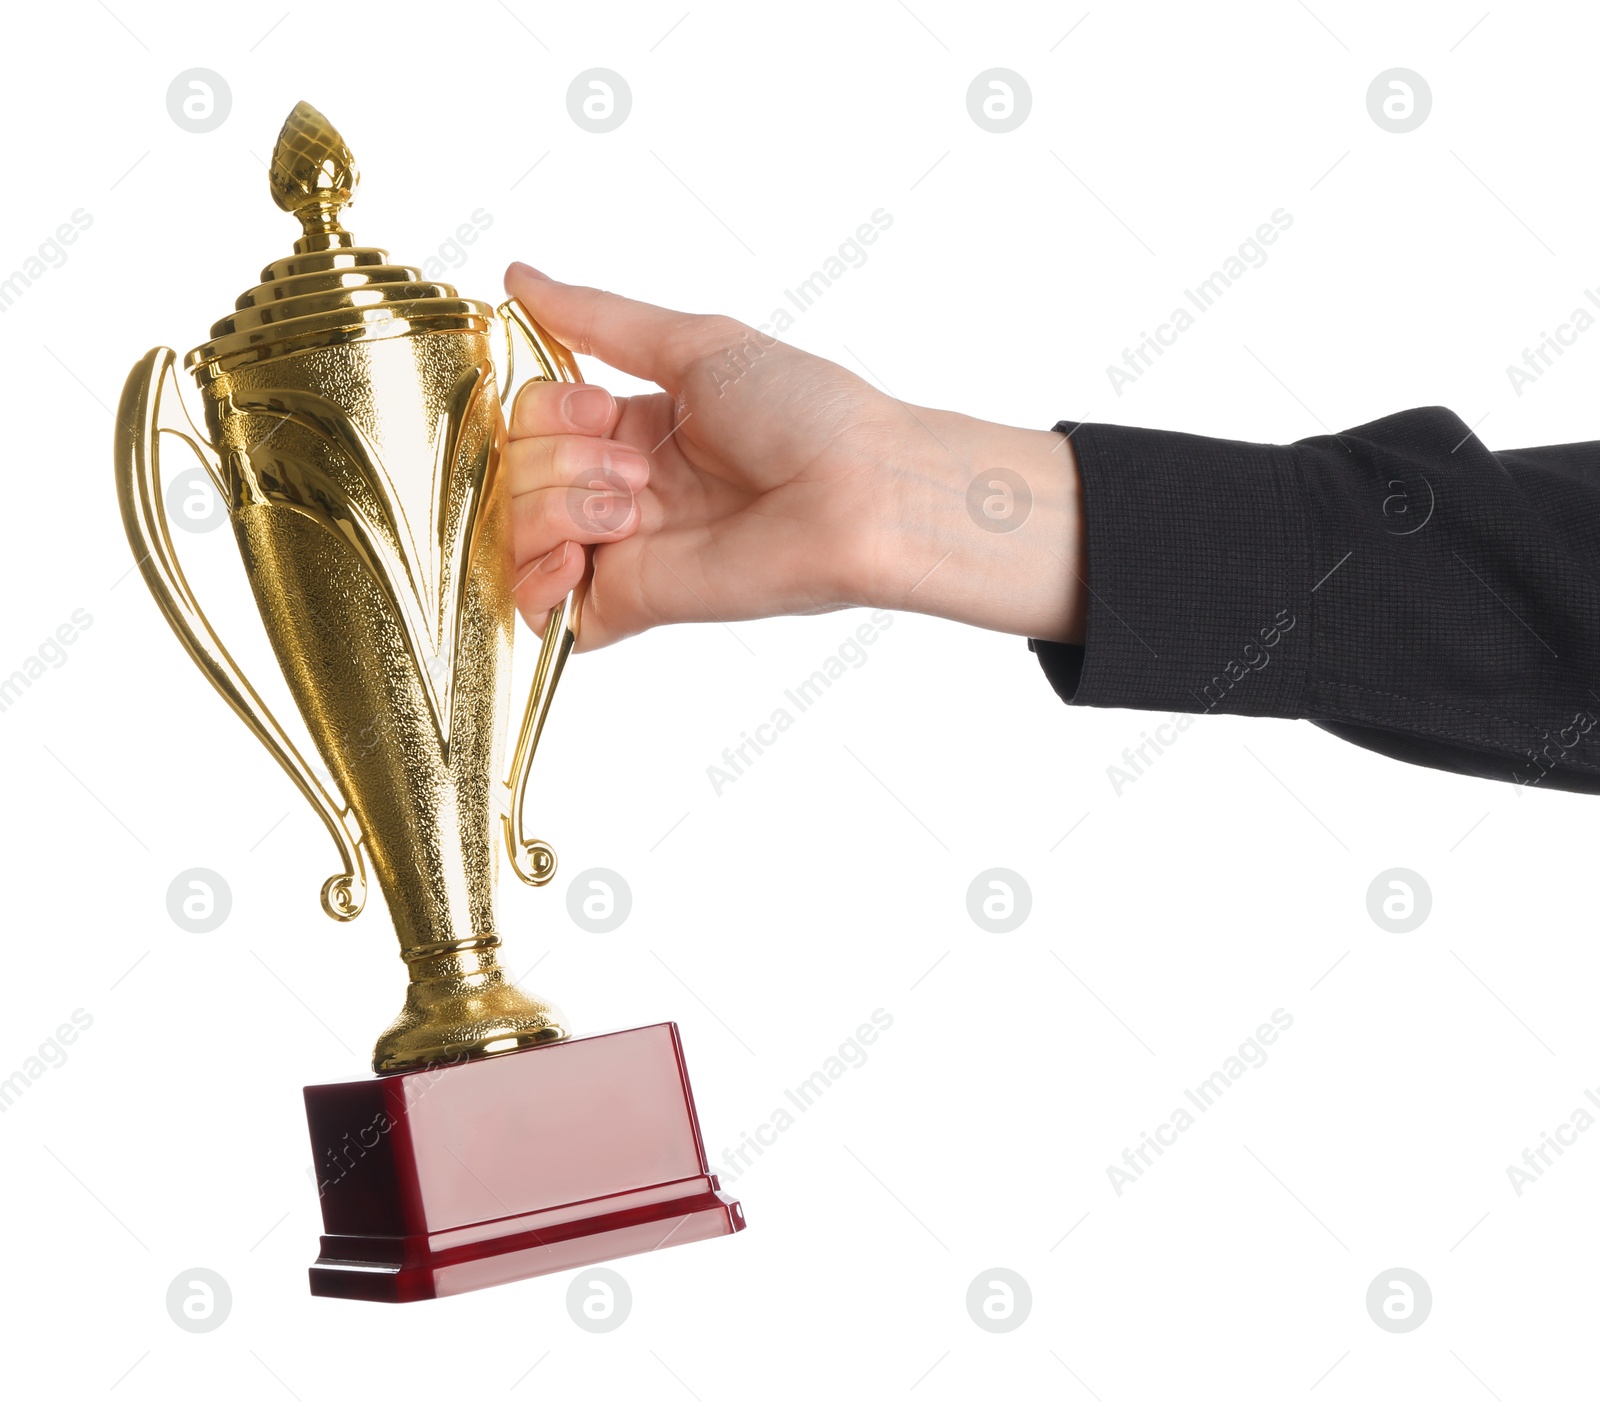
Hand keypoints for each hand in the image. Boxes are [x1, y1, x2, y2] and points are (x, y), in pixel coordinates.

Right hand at [502, 262, 1084, 650]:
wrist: (859, 492)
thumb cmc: (807, 414)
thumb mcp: (696, 344)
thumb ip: (598, 319)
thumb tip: (518, 277)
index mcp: (636, 429)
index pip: (532, 417)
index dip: (545, 408)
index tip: (599, 405)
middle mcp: (621, 490)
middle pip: (516, 470)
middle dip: (556, 457)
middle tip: (636, 467)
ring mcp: (623, 551)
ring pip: (515, 533)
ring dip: (553, 505)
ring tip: (629, 507)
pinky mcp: (628, 605)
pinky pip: (536, 610)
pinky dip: (534, 579)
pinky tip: (578, 557)